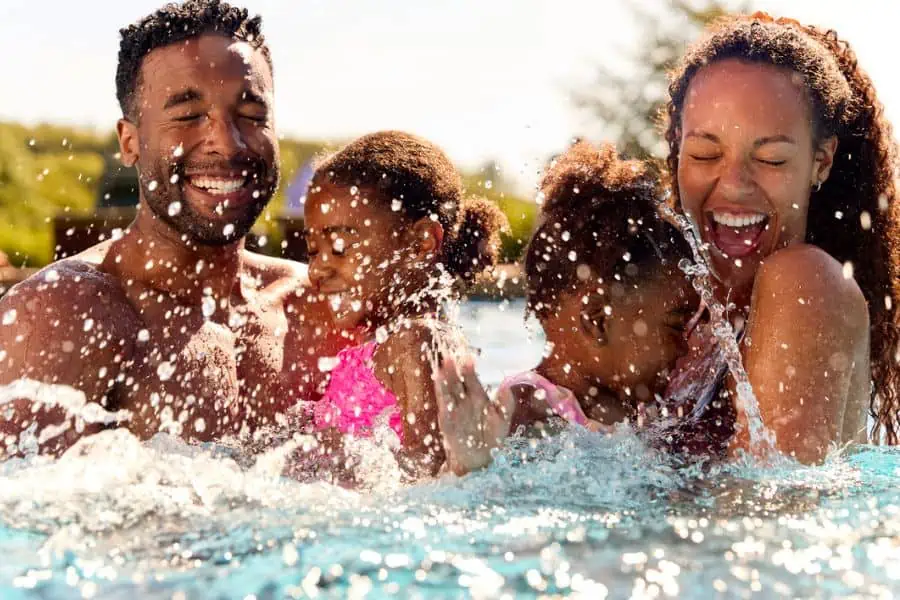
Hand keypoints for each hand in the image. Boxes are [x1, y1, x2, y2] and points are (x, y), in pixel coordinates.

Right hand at [434, 356, 514, 475]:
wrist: (480, 458)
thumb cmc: (492, 437)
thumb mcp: (502, 420)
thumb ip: (505, 405)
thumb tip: (506, 388)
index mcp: (478, 396)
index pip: (471, 379)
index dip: (469, 369)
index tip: (468, 358)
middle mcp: (464, 400)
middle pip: (457, 381)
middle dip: (453, 370)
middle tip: (451, 358)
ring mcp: (454, 409)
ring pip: (448, 391)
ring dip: (444, 380)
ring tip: (442, 367)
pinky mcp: (447, 421)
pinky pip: (444, 407)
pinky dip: (441, 397)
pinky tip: (439, 386)